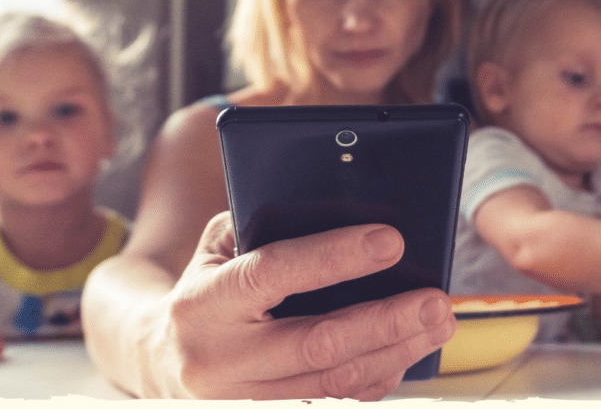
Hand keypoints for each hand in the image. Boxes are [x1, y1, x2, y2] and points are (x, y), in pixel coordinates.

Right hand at [148, 212, 455, 399]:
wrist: (163, 359)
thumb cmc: (205, 287)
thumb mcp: (218, 247)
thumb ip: (264, 227)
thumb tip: (336, 212)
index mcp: (204, 301)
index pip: (273, 272)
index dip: (334, 256)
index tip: (391, 241)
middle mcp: (219, 358)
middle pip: (316, 343)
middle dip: (385, 320)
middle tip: (435, 298)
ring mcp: (241, 400)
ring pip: (333, 382)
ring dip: (395, 352)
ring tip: (437, 322)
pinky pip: (333, 403)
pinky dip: (377, 378)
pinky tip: (407, 351)